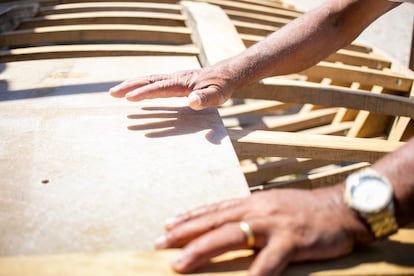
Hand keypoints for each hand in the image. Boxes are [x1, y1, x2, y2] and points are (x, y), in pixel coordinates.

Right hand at [109, 64, 238, 109]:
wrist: (226, 74)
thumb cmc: (222, 86)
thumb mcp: (218, 95)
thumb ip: (205, 98)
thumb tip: (192, 101)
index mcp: (183, 83)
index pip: (160, 87)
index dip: (144, 93)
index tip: (129, 97)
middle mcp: (175, 78)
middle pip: (149, 80)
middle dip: (130, 86)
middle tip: (112, 93)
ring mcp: (173, 79)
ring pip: (149, 80)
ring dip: (132, 85)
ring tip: (115, 92)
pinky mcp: (174, 81)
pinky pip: (154, 83)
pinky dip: (141, 86)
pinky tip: (134, 92)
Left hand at [155, 186, 372, 275]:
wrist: (340, 207)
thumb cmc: (304, 209)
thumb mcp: (272, 205)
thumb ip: (250, 213)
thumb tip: (229, 224)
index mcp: (252, 202)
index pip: (213, 209)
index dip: (189, 217)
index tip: (166, 225)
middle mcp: (257, 210)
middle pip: (214, 221)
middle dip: (184, 233)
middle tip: (159, 244)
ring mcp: (273, 225)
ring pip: (231, 236)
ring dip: (203, 249)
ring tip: (179, 263)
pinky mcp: (292, 240)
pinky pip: (270, 261)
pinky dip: (255, 274)